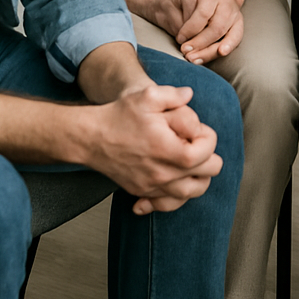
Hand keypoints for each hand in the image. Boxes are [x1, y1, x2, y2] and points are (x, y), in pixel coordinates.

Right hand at [83, 84, 222, 214]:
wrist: (90, 138)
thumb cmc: (119, 116)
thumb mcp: (148, 96)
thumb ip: (174, 94)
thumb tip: (190, 95)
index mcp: (168, 151)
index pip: (208, 152)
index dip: (208, 137)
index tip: (197, 129)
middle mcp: (163, 174)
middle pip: (207, 174)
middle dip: (207, 155)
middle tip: (192, 142)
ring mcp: (152, 187)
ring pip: (192, 192)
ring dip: (198, 175)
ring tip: (190, 159)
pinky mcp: (142, 192)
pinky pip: (170, 203)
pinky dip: (177, 195)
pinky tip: (173, 180)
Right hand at [150, 0, 244, 65]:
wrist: (179, 2)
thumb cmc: (196, 25)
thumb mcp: (204, 38)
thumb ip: (205, 47)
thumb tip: (195, 58)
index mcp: (235, 21)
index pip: (236, 35)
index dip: (229, 44)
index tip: (221, 52)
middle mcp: (228, 6)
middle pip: (218, 27)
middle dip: (202, 43)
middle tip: (187, 53)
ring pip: (204, 15)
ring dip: (190, 32)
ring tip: (181, 41)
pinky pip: (190, 6)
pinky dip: (184, 21)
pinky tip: (180, 29)